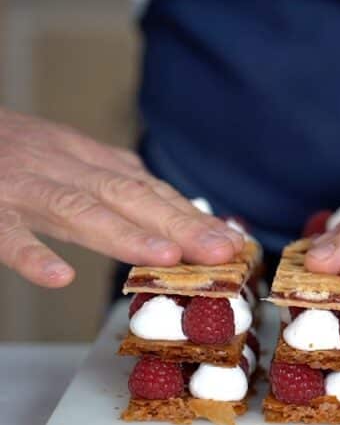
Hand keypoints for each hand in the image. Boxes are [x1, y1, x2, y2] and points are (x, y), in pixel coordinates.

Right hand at [0, 108, 244, 287]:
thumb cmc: (4, 147)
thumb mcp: (63, 154)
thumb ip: (111, 179)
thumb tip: (175, 208)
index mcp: (82, 157)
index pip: (148, 188)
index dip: (191, 215)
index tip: (231, 241)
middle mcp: (59, 167)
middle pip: (128, 195)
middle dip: (179, 224)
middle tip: (220, 252)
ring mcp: (19, 186)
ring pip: (77, 209)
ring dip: (123, 233)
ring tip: (164, 256)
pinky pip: (5, 233)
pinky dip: (30, 254)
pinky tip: (58, 276)